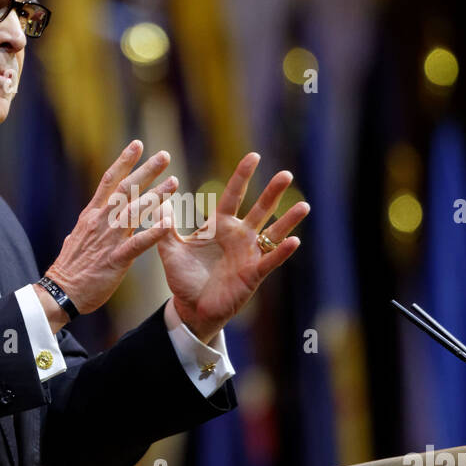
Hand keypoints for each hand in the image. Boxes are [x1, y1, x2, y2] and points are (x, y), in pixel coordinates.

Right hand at [44, 140, 177, 315]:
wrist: (61, 291)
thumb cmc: (71, 267)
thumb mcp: (79, 236)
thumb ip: (91, 223)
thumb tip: (94, 215)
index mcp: (92, 214)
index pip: (109, 180)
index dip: (124, 161)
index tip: (137, 145)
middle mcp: (101, 221)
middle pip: (125, 189)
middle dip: (146, 171)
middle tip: (164, 156)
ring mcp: (108, 239)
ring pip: (135, 211)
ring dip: (156, 195)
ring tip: (175, 182)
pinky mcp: (115, 259)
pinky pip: (137, 244)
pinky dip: (154, 233)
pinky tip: (169, 223)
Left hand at [158, 152, 308, 340]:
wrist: (190, 309)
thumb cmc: (183, 279)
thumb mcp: (170, 251)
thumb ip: (164, 227)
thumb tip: (161, 201)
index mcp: (220, 226)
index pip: (233, 195)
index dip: (243, 176)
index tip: (254, 156)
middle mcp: (239, 236)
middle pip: (259, 209)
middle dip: (272, 192)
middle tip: (287, 174)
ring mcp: (249, 254)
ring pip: (272, 233)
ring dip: (288, 220)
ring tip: (304, 206)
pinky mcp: (253, 274)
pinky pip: (270, 260)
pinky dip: (282, 252)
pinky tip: (295, 241)